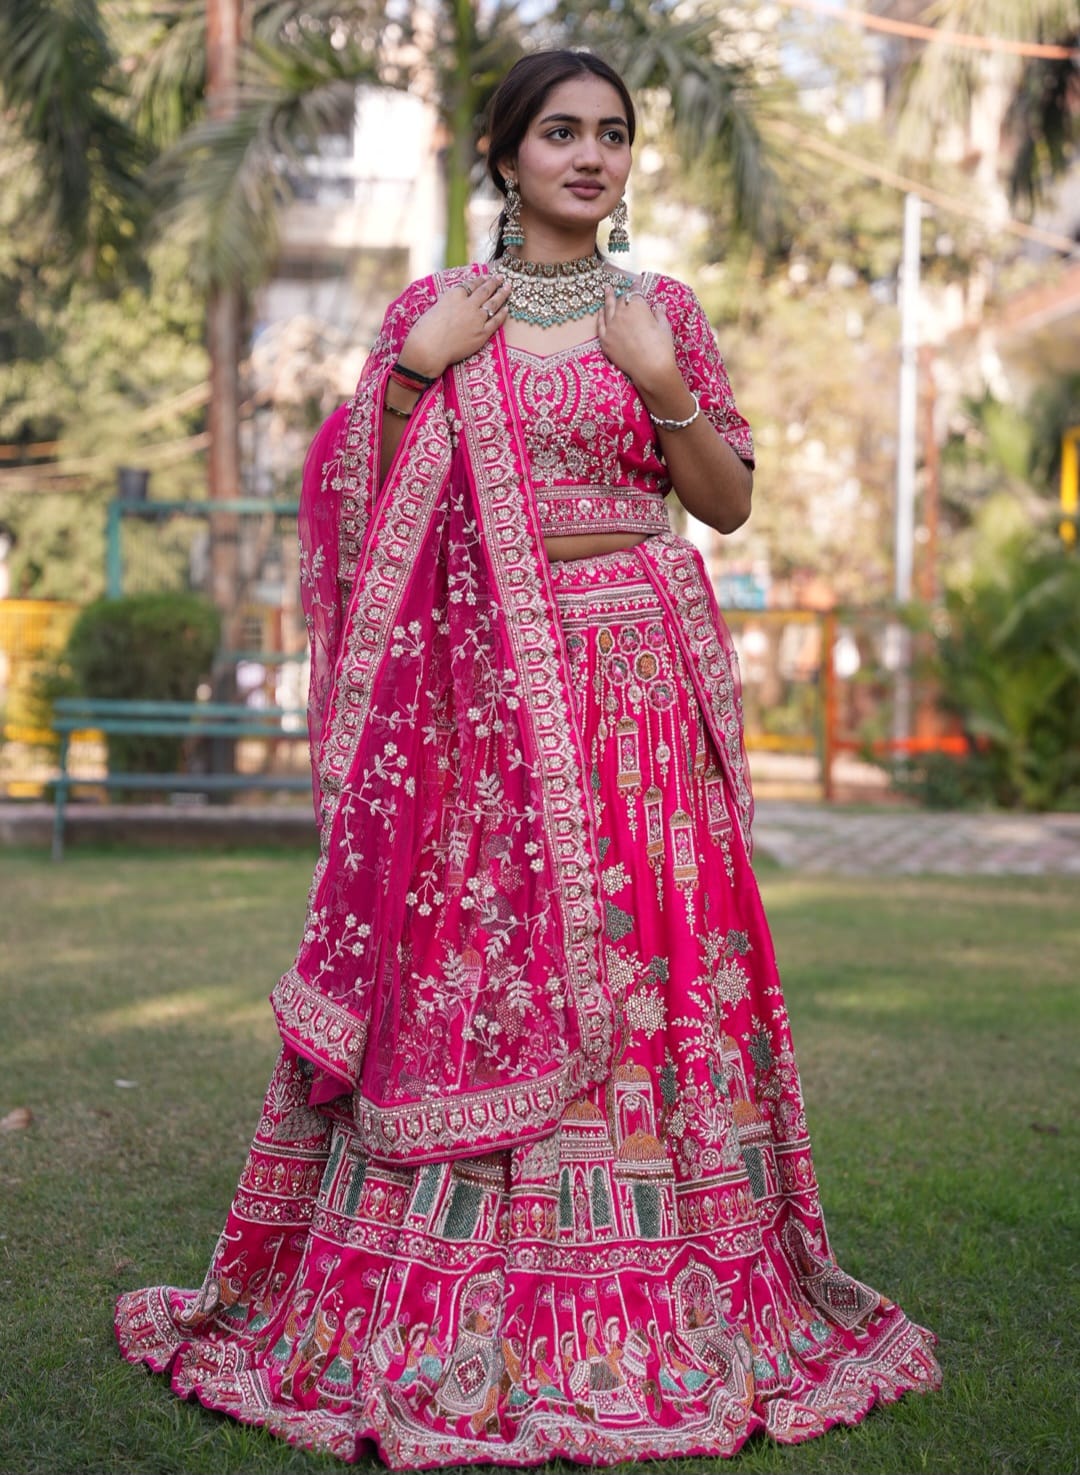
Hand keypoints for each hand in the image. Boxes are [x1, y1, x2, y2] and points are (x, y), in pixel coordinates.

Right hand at [398, 274, 512, 379]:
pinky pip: (495, 322)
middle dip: (495, 282)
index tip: (488, 276)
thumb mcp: (436, 307)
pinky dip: (502, 314)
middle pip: (485, 290)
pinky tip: (506, 309)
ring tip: (508, 288)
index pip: (472, 284)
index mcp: (455, 295)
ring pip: (493, 303)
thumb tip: (456, 300)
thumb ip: (449, 302)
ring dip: (502, 294)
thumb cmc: (426, 329)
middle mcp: (468, 304)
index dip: (482, 279)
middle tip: (502, 277)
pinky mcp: (482, 334)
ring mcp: (477, 319)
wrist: (429, 348)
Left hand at [596, 286, 679, 395]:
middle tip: (624, 291)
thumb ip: (659, 314)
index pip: (635, 293)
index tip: (637, 282)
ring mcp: (611, 327)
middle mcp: (621, 314)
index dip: (636, 286)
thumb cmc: (662, 348)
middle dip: (624, 296)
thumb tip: (659, 307)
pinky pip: (600, 325)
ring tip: (607, 289)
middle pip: (621, 301)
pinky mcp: (605, 341)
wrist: (651, 370)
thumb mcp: (664, 327)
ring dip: (608, 298)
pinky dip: (600, 317)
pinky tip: (600, 311)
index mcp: (637, 307)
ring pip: (608, 309)